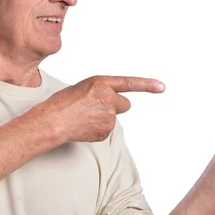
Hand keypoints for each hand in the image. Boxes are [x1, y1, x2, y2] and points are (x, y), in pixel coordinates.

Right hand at [33, 75, 164, 142]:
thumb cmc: (63, 102)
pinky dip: (98, 129)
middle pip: (124, 104)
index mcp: (101, 83)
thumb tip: (111, 102)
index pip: (130, 83)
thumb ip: (101, 91)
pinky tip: (84, 126)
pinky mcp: (106, 131)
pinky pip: (107, 130)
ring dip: (103, 117)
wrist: (52, 121)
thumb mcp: (83, 88)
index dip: (148, 85)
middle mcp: (108, 99)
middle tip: (96, 107)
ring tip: (84, 117)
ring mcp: (108, 117)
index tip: (162, 87)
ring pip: (113, 118)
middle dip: (115, 106)